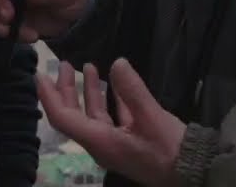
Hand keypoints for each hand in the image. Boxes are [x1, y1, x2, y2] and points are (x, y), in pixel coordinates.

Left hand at [38, 58, 184, 186]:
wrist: (195, 173)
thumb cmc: (170, 150)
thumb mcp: (152, 118)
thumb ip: (133, 90)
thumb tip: (117, 62)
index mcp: (100, 142)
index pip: (63, 118)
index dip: (49, 96)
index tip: (40, 75)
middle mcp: (102, 144)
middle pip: (74, 116)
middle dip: (66, 90)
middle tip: (64, 64)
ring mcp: (116, 144)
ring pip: (94, 116)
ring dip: (89, 92)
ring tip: (89, 66)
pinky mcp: (131, 141)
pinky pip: (113, 118)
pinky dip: (112, 100)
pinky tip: (116, 82)